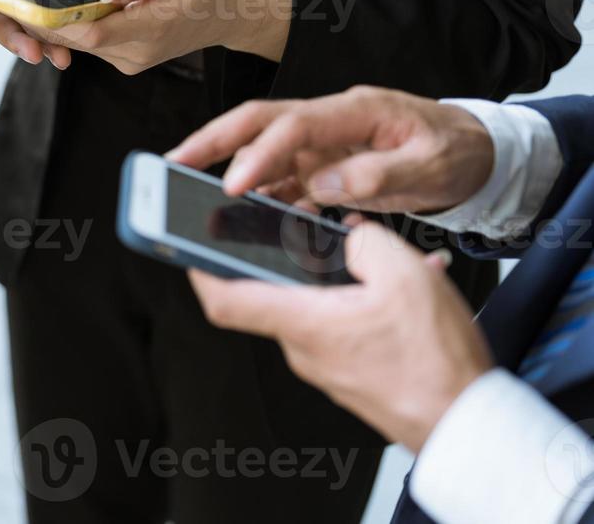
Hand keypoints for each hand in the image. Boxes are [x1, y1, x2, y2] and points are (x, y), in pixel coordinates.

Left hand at [25, 0, 292, 74]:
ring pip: (80, 43)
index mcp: (151, 28)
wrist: (235, 11)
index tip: (24, 2)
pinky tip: (51, 4)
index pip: (90, 32)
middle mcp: (136, 52)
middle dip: (42, 21)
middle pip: (77, 40)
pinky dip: (71, 26)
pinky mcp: (127, 55)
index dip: (54, 21)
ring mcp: (131, 58)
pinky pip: (91, 42)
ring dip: (53, 24)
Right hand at [167, 86, 495, 215]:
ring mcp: (322, 144)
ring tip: (191, 197)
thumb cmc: (456, 150)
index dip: (258, 154)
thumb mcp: (433, 164)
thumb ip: (380, 174)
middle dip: (211, 141)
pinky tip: (245, 219)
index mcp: (355, 111)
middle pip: (257, 123)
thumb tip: (324, 185)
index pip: (292, 125)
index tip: (231, 187)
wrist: (475, 151)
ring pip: (262, 153)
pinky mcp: (322, 166)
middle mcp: (329, 121)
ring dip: (228, 173)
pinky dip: (260, 199)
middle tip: (172, 163)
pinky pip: (282, 181)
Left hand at [190, 220, 493, 452]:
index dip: (196, 267)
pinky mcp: (352, 373)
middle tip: (310, 228)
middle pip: (273, 292)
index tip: (184, 241)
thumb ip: (364, 241)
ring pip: (317, 306)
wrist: (470, 426)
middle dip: (290, 256)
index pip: (224, 299)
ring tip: (378, 260)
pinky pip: (344, 326)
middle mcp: (304, 348)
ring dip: (338, 278)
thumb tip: (349, 234)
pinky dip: (363, 302)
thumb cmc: (435, 363)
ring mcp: (327, 364)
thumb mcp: (405, 276)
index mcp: (302, 322)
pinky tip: (400, 290)